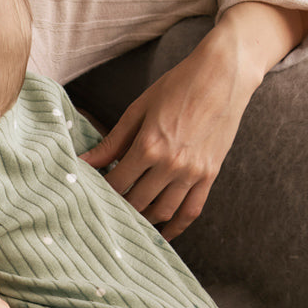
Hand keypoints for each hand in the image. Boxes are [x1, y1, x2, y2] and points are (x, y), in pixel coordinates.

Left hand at [81, 2, 307, 240]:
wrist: (223, 74)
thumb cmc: (178, 86)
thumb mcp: (139, 109)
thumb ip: (112, 141)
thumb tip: (84, 162)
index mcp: (149, 145)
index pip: (117, 183)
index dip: (102, 191)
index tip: (93, 193)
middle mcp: (171, 164)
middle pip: (137, 201)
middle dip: (119, 207)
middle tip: (108, 209)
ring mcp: (193, 172)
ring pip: (163, 211)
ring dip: (144, 220)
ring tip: (130, 218)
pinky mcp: (210, 174)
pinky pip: (192, 210)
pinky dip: (176, 226)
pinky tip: (164, 233)